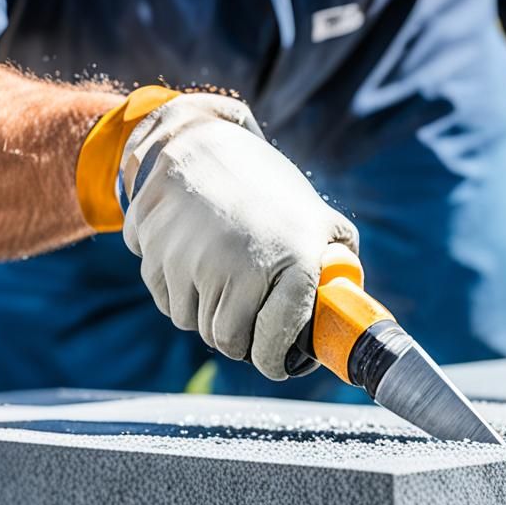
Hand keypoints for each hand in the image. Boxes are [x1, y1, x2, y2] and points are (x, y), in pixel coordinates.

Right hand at [119, 94, 357, 379]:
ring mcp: (193, 258)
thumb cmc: (268, 189)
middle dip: (239, 341)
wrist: (204, 141)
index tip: (276, 362)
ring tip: (222, 284)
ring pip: (192, 323)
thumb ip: (338, 262)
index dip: (274, 362)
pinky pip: (165, 300)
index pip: (272, 345)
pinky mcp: (155, 251)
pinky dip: (178, 293)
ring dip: (205, 315)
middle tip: (247, 324)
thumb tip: (350, 310)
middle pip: (227, 342)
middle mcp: (241, 264)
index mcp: (292, 261)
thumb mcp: (317, 218)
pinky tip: (194, 264)